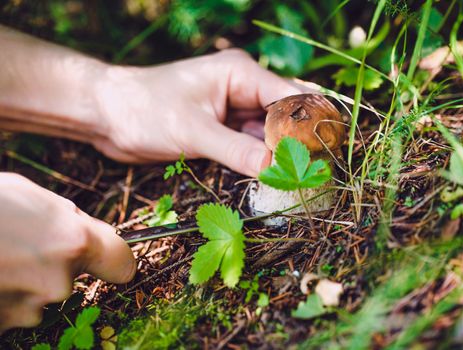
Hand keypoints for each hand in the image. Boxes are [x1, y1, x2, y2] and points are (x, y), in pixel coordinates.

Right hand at [0, 173, 135, 331]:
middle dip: (55, 263)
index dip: (116, 260)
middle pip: (74, 277)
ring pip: (42, 296)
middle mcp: (58, 282)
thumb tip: (84, 233)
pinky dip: (3, 297)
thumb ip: (67, 218)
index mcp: (73, 242)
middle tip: (20, 243)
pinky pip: (15, 310)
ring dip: (25, 281)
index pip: (123, 263)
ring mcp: (27, 311)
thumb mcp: (28, 194)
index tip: (108, 260)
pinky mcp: (1, 329)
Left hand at [92, 49, 304, 176]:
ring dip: (278, 155)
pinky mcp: (221, 130)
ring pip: (267, 134)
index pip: (287, 98)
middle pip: (283, 117)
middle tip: (315, 170)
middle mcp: (242, 89)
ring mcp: (232, 110)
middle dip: (296, 142)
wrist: (106, 115)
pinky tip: (271, 178)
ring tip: (297, 179)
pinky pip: (249, 146)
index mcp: (240, 74)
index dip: (305, 126)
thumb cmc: (143, 109)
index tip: (319, 156)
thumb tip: (275, 169)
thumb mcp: (193, 131)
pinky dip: (259, 161)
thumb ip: (235, 151)